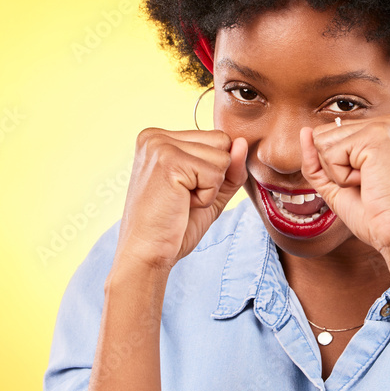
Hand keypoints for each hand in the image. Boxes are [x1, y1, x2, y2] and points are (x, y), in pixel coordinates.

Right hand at [113, 127, 247, 272]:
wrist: (148, 254)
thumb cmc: (174, 226)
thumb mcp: (210, 192)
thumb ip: (229, 167)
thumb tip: (241, 142)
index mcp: (159, 138)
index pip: (215, 138)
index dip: (212, 171)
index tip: (183, 191)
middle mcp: (156, 136)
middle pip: (222, 141)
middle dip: (214, 176)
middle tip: (183, 197)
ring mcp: (161, 146)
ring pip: (223, 156)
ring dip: (211, 187)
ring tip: (181, 200)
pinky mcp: (169, 161)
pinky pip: (216, 174)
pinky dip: (206, 196)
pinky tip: (182, 204)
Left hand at [299, 114, 389, 260]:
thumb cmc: (377, 215)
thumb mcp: (338, 183)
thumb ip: (317, 159)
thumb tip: (304, 131)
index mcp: (382, 129)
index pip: (329, 135)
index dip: (335, 168)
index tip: (366, 182)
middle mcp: (386, 121)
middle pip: (322, 135)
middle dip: (334, 169)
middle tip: (366, 184)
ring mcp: (383, 126)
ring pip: (323, 142)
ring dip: (338, 173)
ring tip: (369, 183)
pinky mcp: (376, 136)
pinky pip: (331, 154)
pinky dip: (342, 177)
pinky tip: (368, 182)